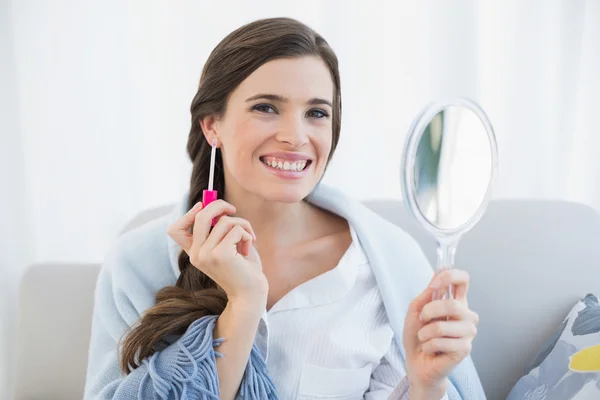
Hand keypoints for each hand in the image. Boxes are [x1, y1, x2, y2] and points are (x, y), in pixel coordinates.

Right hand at [167, 200, 268, 303]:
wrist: (250, 294)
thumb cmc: (243, 269)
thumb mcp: (226, 246)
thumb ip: (219, 229)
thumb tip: (218, 206)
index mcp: (194, 252)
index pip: (174, 230)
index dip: (187, 213)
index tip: (203, 206)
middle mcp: (196, 254)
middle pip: (200, 216)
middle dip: (219, 205)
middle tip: (233, 209)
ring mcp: (206, 254)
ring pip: (224, 221)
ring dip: (242, 225)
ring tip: (248, 239)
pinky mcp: (220, 254)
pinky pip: (236, 229)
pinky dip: (247, 234)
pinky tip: (247, 249)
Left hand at [403, 269, 478, 394]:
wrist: (416, 362)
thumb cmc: (417, 336)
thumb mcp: (415, 311)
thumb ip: (426, 295)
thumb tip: (436, 274)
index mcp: (455, 302)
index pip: (463, 280)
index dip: (450, 276)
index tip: (435, 283)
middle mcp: (466, 315)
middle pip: (453, 304)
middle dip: (429, 312)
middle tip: (422, 320)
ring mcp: (468, 332)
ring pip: (442, 326)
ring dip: (425, 333)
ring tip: (425, 338)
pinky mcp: (465, 349)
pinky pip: (441, 342)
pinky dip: (428, 345)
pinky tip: (431, 349)